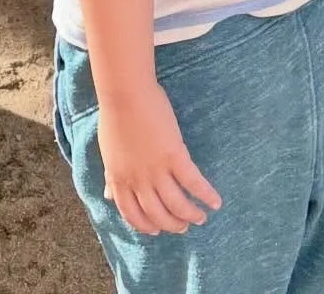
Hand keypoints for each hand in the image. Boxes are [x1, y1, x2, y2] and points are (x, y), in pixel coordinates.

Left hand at [97, 86, 220, 235]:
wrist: (125, 92)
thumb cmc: (115, 117)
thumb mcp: (109, 153)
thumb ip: (111, 177)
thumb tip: (108, 195)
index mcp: (119, 180)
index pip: (132, 215)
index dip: (146, 226)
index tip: (157, 231)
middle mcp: (138, 181)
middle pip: (158, 215)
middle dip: (173, 225)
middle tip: (184, 226)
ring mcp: (156, 170)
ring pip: (177, 205)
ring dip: (191, 215)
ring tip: (201, 217)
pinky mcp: (174, 156)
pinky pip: (193, 182)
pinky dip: (206, 195)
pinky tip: (215, 201)